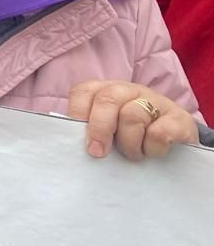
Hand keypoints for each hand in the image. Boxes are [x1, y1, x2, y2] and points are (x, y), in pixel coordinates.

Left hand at [67, 81, 198, 160]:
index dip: (77, 114)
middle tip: (98, 153)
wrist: (178, 139)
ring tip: (133, 155)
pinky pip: (159, 132)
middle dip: (99, 129)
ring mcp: (156, 101)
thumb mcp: (110, 131)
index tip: (80, 140)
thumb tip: (67, 142)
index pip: (83, 91)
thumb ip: (90, 130)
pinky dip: (152, 149)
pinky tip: (152, 153)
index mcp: (106, 90)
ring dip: (129, 143)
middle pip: (107, 100)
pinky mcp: (179, 119)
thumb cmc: (134, 136)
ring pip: (132, 116)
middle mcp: (129, 90)